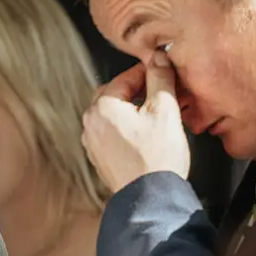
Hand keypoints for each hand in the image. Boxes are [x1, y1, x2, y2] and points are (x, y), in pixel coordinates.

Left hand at [83, 55, 191, 192]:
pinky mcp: (99, 156)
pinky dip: (126, 126)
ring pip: (113, 114)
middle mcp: (91, 123)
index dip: (147, 72)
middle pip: (114, 94)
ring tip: (156, 113)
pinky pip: (112, 132)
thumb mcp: (165, 110)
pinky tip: (145, 134)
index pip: (125, 77)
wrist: (149, 197)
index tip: (162, 70)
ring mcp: (92, 141)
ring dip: (132, 109)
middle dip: (137, 90)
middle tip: (160, 91)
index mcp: (102, 108)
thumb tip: (159, 59)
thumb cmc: (156, 158)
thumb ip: (161, 79)